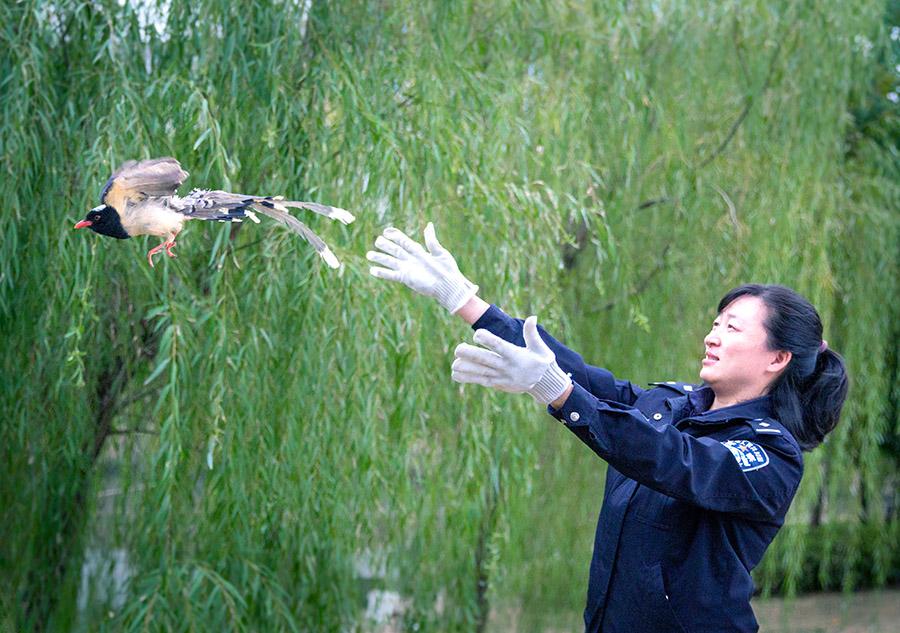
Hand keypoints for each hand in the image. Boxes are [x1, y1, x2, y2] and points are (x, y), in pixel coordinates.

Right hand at [367, 223, 478, 313]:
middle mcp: (411, 259)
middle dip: (385, 246)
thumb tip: (428, 225)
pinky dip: (382, 273)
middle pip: (395, 250)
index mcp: (418, 251)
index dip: (395, 235)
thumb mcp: (440, 252)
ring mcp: (408, 269)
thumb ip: (431, 240)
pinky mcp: (406, 278)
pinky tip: (372, 270)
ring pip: (391, 261)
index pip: (404, 241)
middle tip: (376, 241)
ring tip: (368, 255)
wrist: (449, 285)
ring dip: (380, 258)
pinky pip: (392, 275)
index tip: (386, 231)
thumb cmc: (447, 269)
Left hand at [451, 316, 571, 404]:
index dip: (488, 340)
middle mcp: (508, 368)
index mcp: (517, 356)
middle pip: (486, 360)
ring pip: (481, 373)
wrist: (545, 385)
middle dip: (471, 355)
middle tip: (457, 349)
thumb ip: (532, 334)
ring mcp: (502, 378)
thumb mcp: (541, 348)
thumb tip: (532, 317)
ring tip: (454, 364)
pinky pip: (481, 381)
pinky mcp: (498, 384)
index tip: (476, 334)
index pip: (500, 347)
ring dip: (466, 369)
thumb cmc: (542, 362)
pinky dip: (468, 378)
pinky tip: (455, 374)